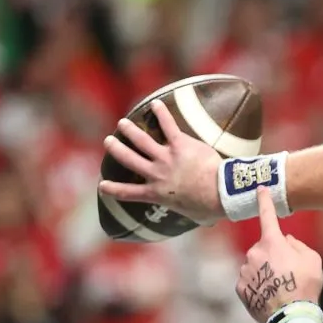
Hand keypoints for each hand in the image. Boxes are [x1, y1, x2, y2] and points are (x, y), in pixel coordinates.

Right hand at [97, 100, 223, 223]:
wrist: (220, 192)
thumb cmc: (209, 206)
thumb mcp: (194, 215)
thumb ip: (191, 212)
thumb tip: (205, 219)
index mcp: (156, 194)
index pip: (128, 193)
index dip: (113, 188)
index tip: (102, 184)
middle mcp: (156, 174)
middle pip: (129, 159)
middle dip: (117, 149)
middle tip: (109, 141)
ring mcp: (166, 158)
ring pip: (142, 141)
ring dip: (131, 131)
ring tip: (123, 123)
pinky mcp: (180, 145)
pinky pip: (168, 126)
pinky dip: (161, 113)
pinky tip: (155, 103)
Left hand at [237, 187, 322, 322]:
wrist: (291, 315)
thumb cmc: (305, 285)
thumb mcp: (312, 259)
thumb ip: (298, 245)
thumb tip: (286, 241)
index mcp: (272, 242)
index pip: (267, 215)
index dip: (264, 200)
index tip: (260, 188)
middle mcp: (254, 252)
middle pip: (264, 248)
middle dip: (273, 255)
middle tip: (288, 272)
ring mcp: (245, 271)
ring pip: (255, 265)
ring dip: (265, 272)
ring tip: (280, 287)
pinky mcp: (240, 288)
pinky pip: (250, 281)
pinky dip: (258, 286)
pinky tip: (270, 295)